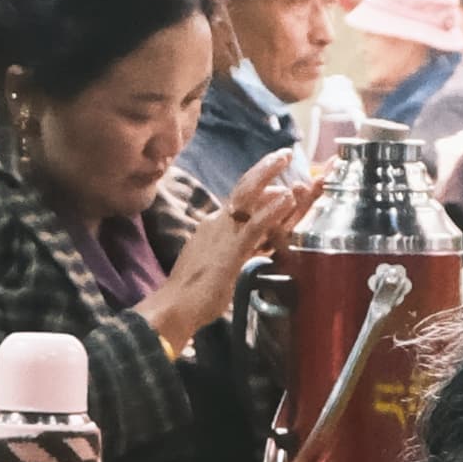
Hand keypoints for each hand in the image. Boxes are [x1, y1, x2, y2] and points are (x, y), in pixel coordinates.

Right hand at [149, 155, 309, 343]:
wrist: (175, 308)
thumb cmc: (196, 292)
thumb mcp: (221, 263)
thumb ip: (239, 250)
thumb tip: (258, 243)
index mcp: (216, 225)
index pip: (244, 200)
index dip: (266, 187)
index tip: (286, 181)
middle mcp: (218, 222)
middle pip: (245, 188)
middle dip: (266, 168)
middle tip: (285, 153)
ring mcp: (223, 233)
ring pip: (249, 196)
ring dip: (270, 176)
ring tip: (288, 160)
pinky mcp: (230, 250)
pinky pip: (254, 226)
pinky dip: (272, 210)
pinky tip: (287, 198)